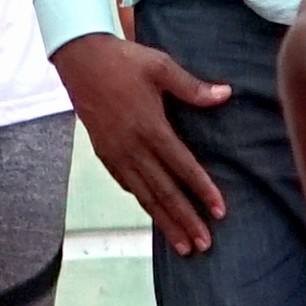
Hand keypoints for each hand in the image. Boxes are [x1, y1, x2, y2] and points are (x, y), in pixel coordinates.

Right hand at [58, 35, 233, 253]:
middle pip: (163, 191)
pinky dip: (142, 202)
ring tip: (182, 245)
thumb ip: (193, 87)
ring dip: (164, 221)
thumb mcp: (161, 66)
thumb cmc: (124, 60)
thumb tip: (226, 94)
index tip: (219, 212)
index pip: (182, 166)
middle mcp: (131, 147)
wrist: (79, 59)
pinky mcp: (104, 153)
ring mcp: (115, 153)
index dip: (202, 190)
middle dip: (185, 219)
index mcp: (150, 127)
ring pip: (144, 195)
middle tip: (204, 245)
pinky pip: (126, 184)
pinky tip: (154, 215)